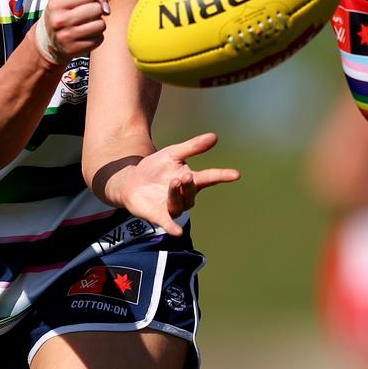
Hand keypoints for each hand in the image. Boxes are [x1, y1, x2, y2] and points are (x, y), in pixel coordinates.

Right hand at [34, 0, 111, 64]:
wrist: (49, 40)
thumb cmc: (65, 14)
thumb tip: (107, 10)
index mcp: (56, 3)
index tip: (85, 2)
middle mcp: (59, 20)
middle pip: (97, 9)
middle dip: (96, 10)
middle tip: (87, 14)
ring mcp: (66, 36)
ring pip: (101, 25)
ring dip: (98, 23)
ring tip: (88, 24)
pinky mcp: (74, 49)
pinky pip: (99, 39)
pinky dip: (96, 36)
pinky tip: (86, 35)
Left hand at [104, 133, 240, 235]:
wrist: (132, 180)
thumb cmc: (156, 167)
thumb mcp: (173, 153)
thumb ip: (193, 147)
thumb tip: (214, 136)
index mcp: (191, 179)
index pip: (209, 178)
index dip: (222, 176)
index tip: (236, 174)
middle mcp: (184, 196)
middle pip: (192, 192)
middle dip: (189, 184)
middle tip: (184, 174)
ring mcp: (172, 206)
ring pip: (180, 204)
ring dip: (177, 194)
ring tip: (173, 181)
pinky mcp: (158, 215)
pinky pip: (168, 223)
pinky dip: (172, 227)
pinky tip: (177, 232)